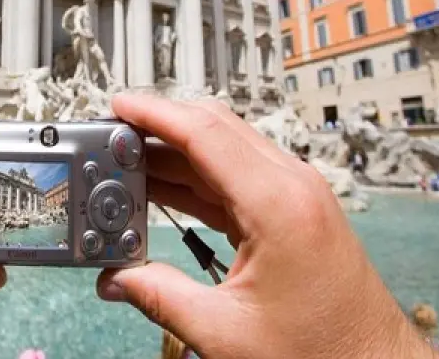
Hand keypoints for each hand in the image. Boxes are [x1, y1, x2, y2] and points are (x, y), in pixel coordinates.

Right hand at [98, 96, 436, 358]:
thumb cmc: (324, 352)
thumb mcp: (226, 331)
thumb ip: (160, 298)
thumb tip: (116, 279)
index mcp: (279, 205)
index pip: (205, 133)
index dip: (155, 114)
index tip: (120, 105)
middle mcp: (293, 187)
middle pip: (214, 131)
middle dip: (159, 127)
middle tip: (114, 137)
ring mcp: (296, 197)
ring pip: (223, 152)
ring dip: (175, 154)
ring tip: (127, 166)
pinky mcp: (293, 213)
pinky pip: (235, 180)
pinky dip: (196, 179)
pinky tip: (163, 190)